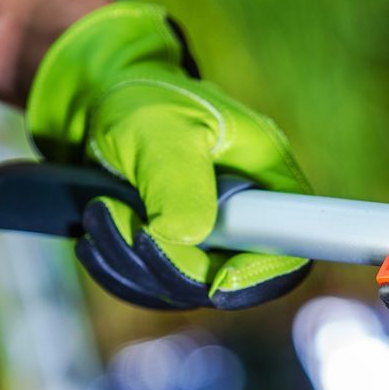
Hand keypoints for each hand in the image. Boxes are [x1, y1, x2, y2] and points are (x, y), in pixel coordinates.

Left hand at [26, 1, 311, 309]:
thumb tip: (187, 239)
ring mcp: (209, 240)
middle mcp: (246, 216)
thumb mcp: (159, 129)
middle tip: (120, 220)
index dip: (258, 274)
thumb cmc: (142, 98)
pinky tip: (97, 234)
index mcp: (268, 178)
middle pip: (230, 281)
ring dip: (131, 264)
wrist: (101, 100)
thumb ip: (177, 183)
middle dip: (170, 265)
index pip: (291, 248)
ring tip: (100, 211)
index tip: (213, 280)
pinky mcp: (174, 252)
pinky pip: (153, 288)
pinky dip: (118, 269)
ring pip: (184, 291)